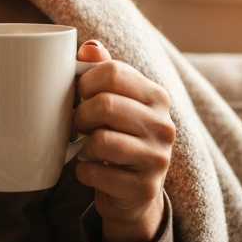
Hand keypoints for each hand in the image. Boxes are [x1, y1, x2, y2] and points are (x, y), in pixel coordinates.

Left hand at [72, 40, 174, 241]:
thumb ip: (102, 72)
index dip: (84, 83)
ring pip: (101, 140)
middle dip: (79, 115)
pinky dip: (84, 172)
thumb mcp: (114, 103)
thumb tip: (89, 47)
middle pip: (105, 104)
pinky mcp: (144, 188)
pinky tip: (93, 170)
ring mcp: (158, 158)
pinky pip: (96, 173)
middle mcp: (164, 125)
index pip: (112, 72)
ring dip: (82, 146)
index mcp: (156, 97)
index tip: (79, 97)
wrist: (132, 195)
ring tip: (87, 148)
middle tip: (77, 125)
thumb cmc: (118, 139)